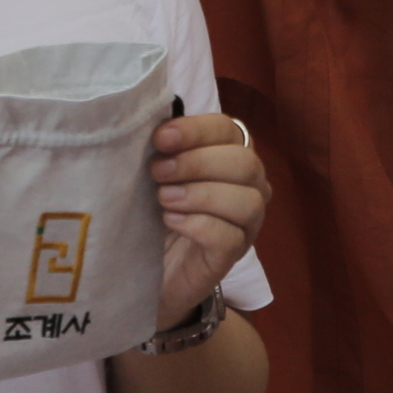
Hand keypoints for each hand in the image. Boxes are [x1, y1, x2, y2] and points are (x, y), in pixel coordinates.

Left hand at [147, 112, 267, 331]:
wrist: (143, 270)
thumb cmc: (152, 212)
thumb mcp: (155, 174)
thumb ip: (162, 148)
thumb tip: (150, 122)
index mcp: (231, 155)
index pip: (229, 130)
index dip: (196, 130)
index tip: (160, 138)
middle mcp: (249, 187)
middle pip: (245, 163)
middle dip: (197, 162)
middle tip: (157, 171)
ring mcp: (246, 225)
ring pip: (247, 201)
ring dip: (201, 194)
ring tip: (163, 199)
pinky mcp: (232, 258)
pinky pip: (230, 237)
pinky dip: (199, 224)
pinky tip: (172, 221)